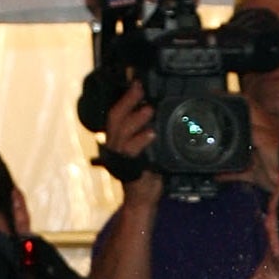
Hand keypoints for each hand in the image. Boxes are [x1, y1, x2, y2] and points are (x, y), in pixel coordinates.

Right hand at [102, 84, 161, 205]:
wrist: (143, 199)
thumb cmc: (148, 173)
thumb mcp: (151, 149)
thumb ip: (151, 132)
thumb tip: (164, 114)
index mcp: (119, 137)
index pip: (118, 112)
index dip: (125, 95)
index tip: (134, 79)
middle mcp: (115, 143)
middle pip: (116, 116)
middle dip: (127, 99)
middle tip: (139, 86)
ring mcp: (119, 155)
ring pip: (121, 131)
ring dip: (135, 118)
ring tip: (149, 108)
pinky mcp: (127, 167)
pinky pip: (131, 150)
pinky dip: (141, 140)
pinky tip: (151, 133)